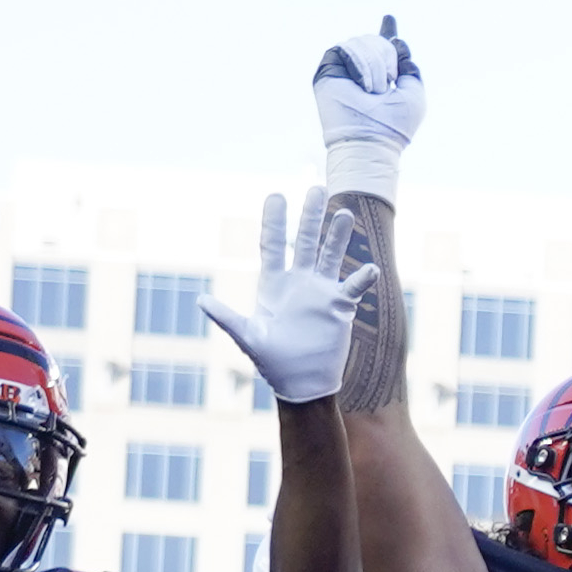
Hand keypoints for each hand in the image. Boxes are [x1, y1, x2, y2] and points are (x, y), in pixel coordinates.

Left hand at [201, 195, 377, 404]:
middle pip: (306, 240)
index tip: (276, 195)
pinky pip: (353, 287)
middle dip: (310, 216)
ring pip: (331, 255)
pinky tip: (370, 268)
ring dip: (338, 235)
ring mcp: (321, 292)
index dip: (275, 220)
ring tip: (344, 212)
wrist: (301, 383)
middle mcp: (298, 282)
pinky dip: (361, 278)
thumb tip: (201, 301)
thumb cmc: (272, 362)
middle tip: (316, 188)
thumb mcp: (248, 337)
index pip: (274, 244)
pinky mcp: (339, 307)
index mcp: (273, 283)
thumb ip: (227, 318)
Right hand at [312, 16, 422, 202]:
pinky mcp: (328, 70)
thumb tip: (399, 45)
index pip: (385, 50)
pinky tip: (361, 84)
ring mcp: (344, 71)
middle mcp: (362, 72)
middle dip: (386, 57)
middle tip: (386, 85)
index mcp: (383, 78)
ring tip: (372, 91)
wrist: (370, 139)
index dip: (388, 33)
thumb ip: (410, 69)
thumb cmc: (395, 124)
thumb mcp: (414, 94)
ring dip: (374, 65)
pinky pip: (344, 48)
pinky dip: (358, 64)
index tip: (389, 18)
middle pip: (377, 41)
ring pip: (361, 42)